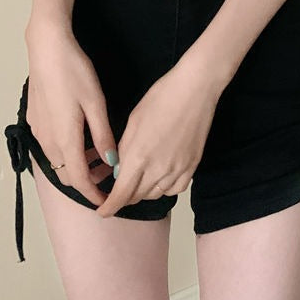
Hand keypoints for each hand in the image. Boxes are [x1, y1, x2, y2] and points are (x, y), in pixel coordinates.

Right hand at [25, 23, 117, 206]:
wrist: (46, 48)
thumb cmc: (73, 72)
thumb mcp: (95, 103)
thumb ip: (103, 135)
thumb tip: (112, 161)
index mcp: (65, 139)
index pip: (79, 181)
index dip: (93, 194)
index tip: (106, 201)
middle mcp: (47, 140)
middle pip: (66, 174)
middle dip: (86, 180)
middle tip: (108, 172)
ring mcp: (38, 130)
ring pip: (57, 160)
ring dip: (75, 164)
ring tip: (98, 152)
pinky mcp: (34, 120)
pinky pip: (50, 146)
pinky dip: (65, 150)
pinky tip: (80, 134)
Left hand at [96, 55, 219, 217]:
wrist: (196, 89)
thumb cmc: (162, 97)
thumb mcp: (134, 120)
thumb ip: (124, 149)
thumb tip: (120, 169)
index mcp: (139, 157)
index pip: (121, 194)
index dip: (109, 207)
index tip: (103, 211)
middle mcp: (158, 169)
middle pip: (137, 197)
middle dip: (124, 196)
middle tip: (119, 189)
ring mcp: (178, 169)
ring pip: (155, 195)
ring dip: (143, 192)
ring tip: (139, 179)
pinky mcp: (193, 166)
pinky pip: (175, 189)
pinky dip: (164, 189)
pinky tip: (160, 178)